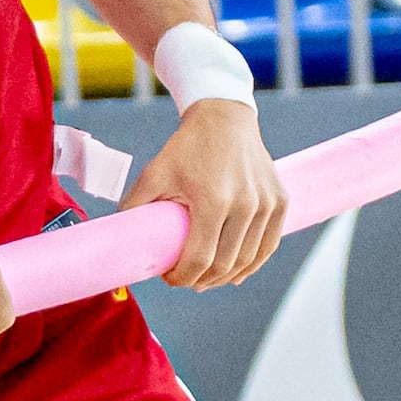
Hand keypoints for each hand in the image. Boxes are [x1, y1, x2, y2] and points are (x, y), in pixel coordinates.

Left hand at [126, 98, 284, 289]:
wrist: (224, 120)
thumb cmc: (186, 148)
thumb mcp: (154, 173)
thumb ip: (135, 206)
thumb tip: (120, 239)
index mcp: (214, 200)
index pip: (200, 259)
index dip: (182, 277)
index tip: (169, 278)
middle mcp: (246, 205)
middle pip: (224, 264)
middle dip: (200, 280)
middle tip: (184, 280)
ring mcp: (267, 204)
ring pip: (247, 259)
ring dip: (224, 277)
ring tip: (204, 280)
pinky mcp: (280, 202)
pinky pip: (268, 245)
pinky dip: (251, 264)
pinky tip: (235, 274)